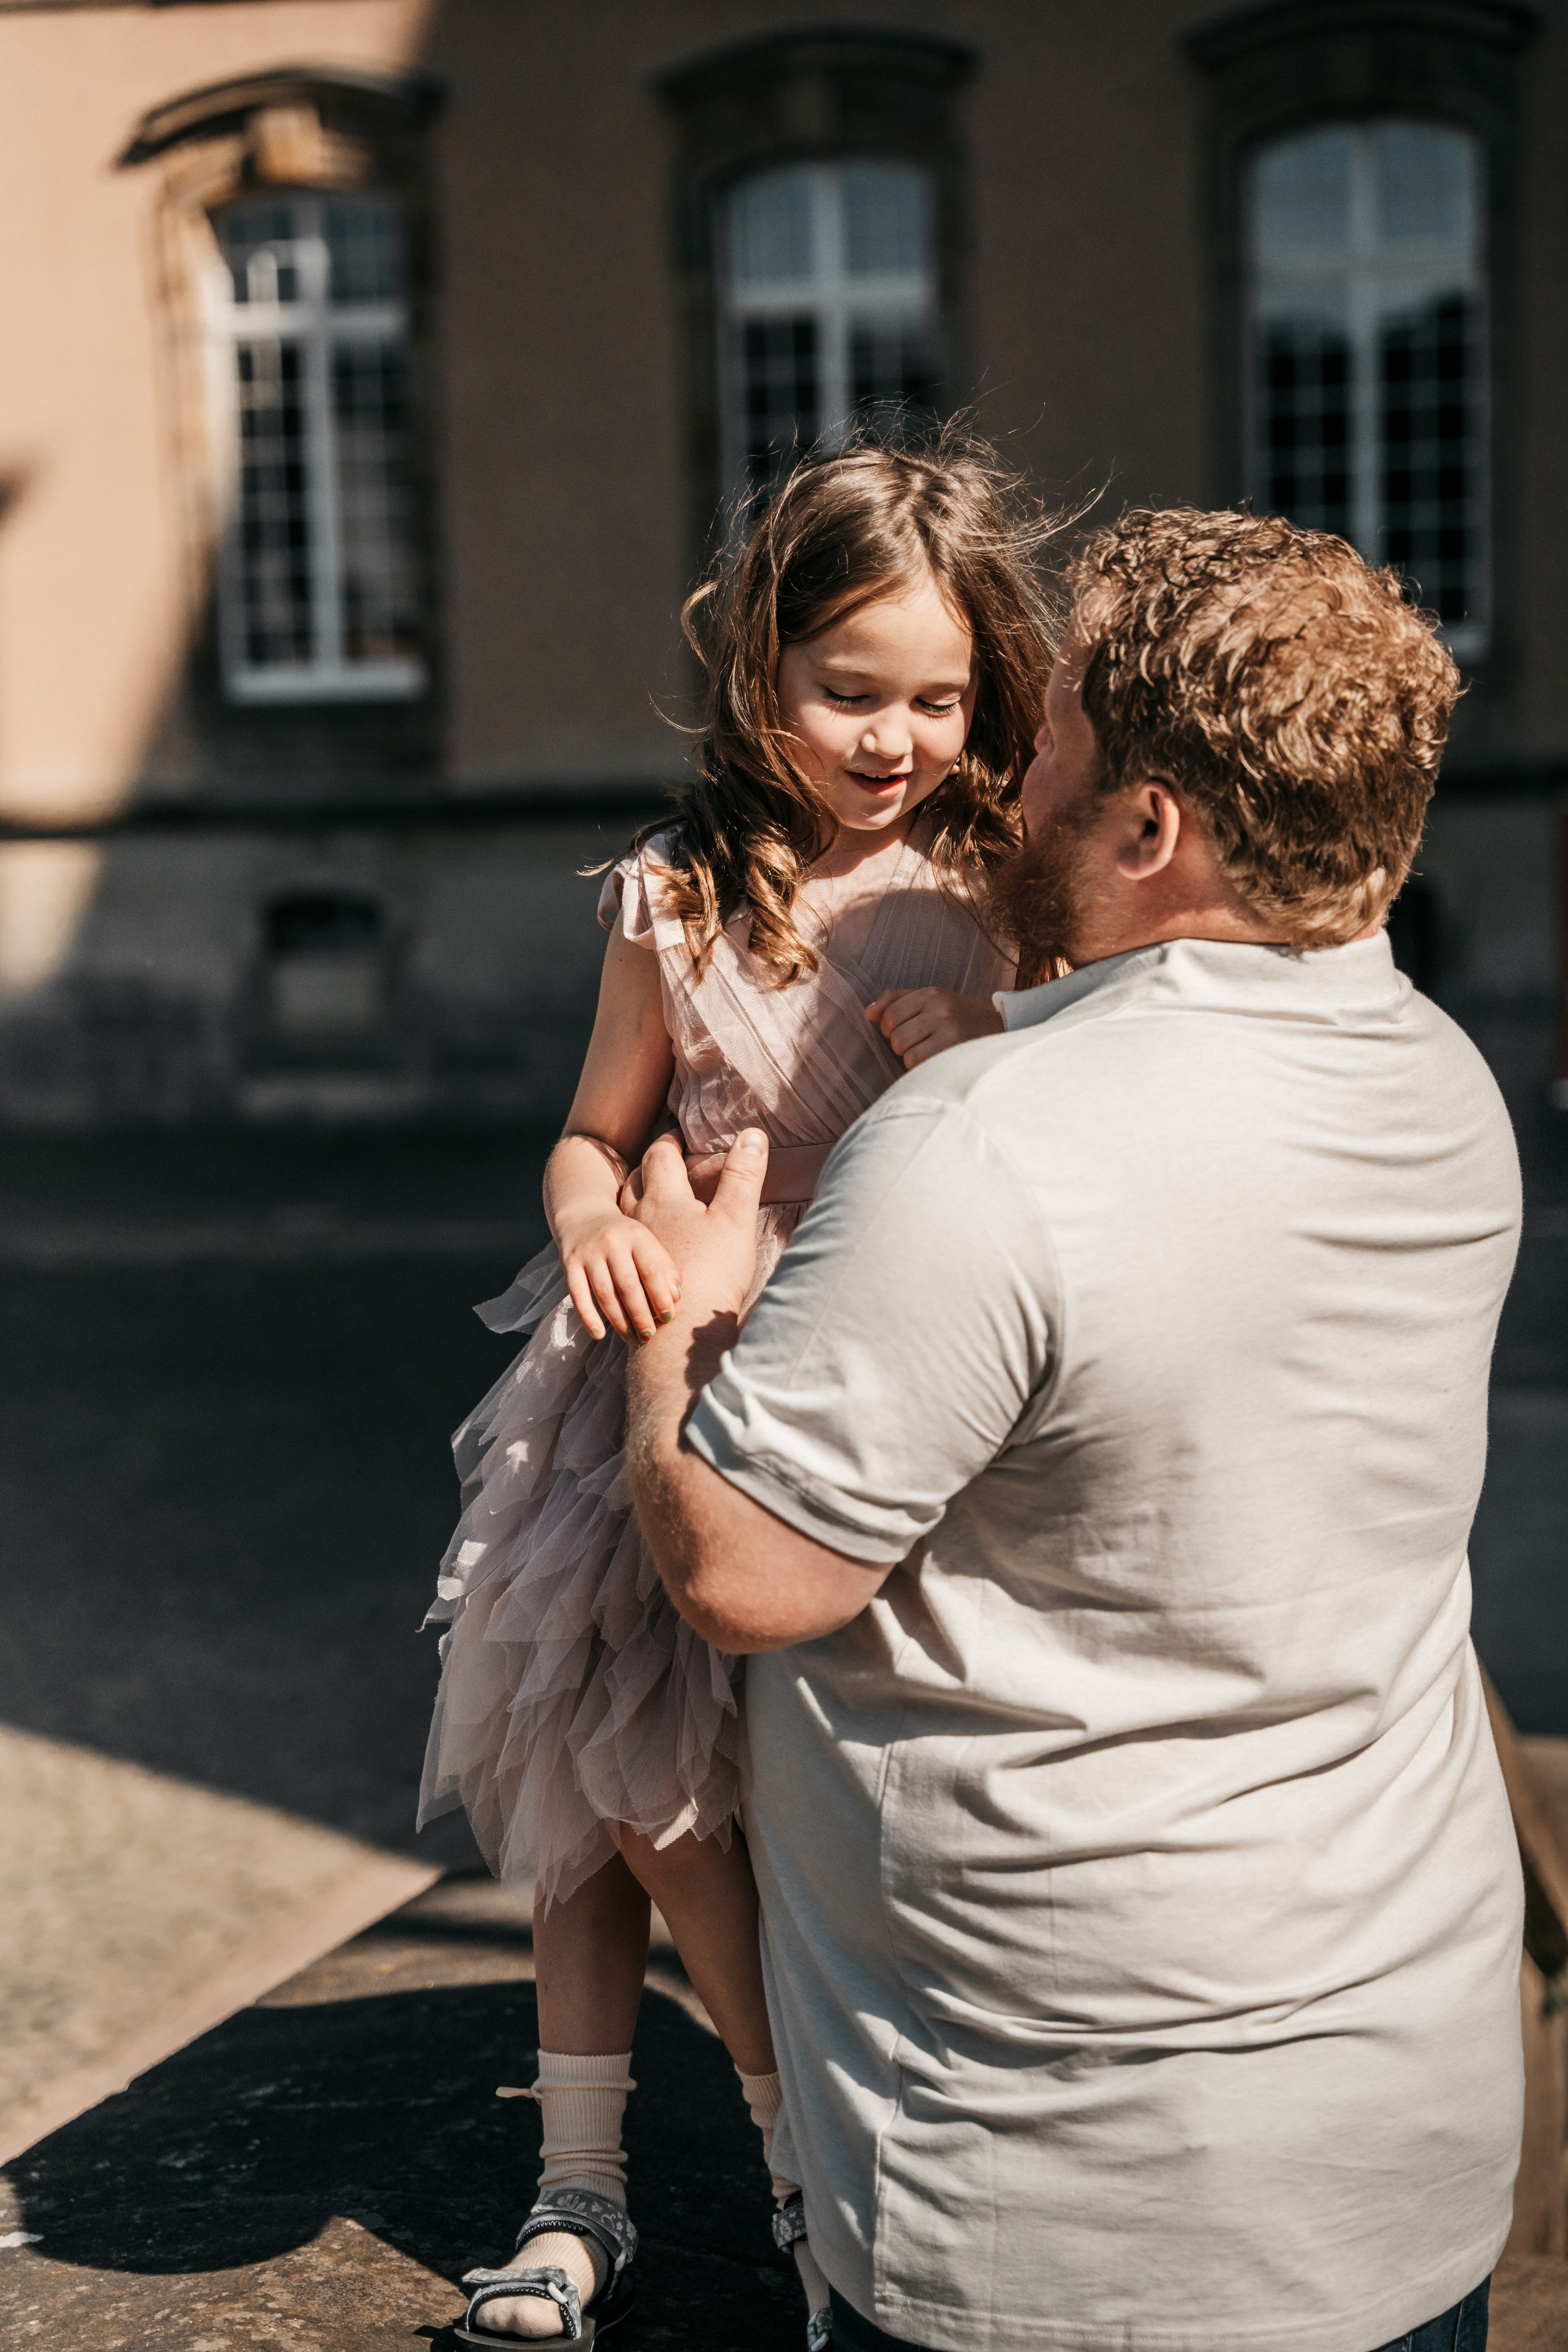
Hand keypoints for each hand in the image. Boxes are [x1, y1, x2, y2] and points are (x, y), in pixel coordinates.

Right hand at [554, 1206, 681, 1344]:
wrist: (583, 1216)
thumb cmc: (624, 1238)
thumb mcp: (647, 1243)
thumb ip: (664, 1267)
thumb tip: (675, 1298)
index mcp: (636, 1236)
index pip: (651, 1270)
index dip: (660, 1296)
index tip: (667, 1318)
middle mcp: (612, 1242)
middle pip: (627, 1285)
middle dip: (640, 1315)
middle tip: (649, 1336)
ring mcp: (588, 1253)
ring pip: (604, 1293)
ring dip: (618, 1320)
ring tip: (631, 1338)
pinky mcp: (569, 1263)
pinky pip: (577, 1294)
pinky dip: (588, 1316)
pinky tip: (599, 1334)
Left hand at [629, 1129, 768, 1334]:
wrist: (683, 1332)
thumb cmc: (712, 1271)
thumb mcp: (735, 1218)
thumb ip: (744, 1175)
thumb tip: (753, 1133)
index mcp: (665, 1199)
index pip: (661, 1155)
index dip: (671, 1140)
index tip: (678, 1135)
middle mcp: (640, 1219)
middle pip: (637, 1181)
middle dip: (650, 1167)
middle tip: (664, 1162)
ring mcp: (633, 1250)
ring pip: (627, 1213)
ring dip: (638, 1199)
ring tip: (653, 1199)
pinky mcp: (632, 1276)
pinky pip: (627, 1247)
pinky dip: (635, 1236)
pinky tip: (650, 1245)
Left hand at [865, 986, 1003, 1068]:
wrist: (1002, 1029)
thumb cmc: (959, 1016)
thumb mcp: (932, 1000)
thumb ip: (896, 1001)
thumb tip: (867, 1013)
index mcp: (933, 993)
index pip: (890, 1014)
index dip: (888, 1028)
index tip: (901, 1030)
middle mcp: (941, 1009)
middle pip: (895, 1037)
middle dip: (901, 1045)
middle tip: (920, 1043)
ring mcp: (950, 1031)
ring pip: (906, 1054)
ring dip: (912, 1058)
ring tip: (930, 1052)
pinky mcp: (956, 1052)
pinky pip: (920, 1066)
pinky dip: (923, 1068)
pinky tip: (937, 1061)